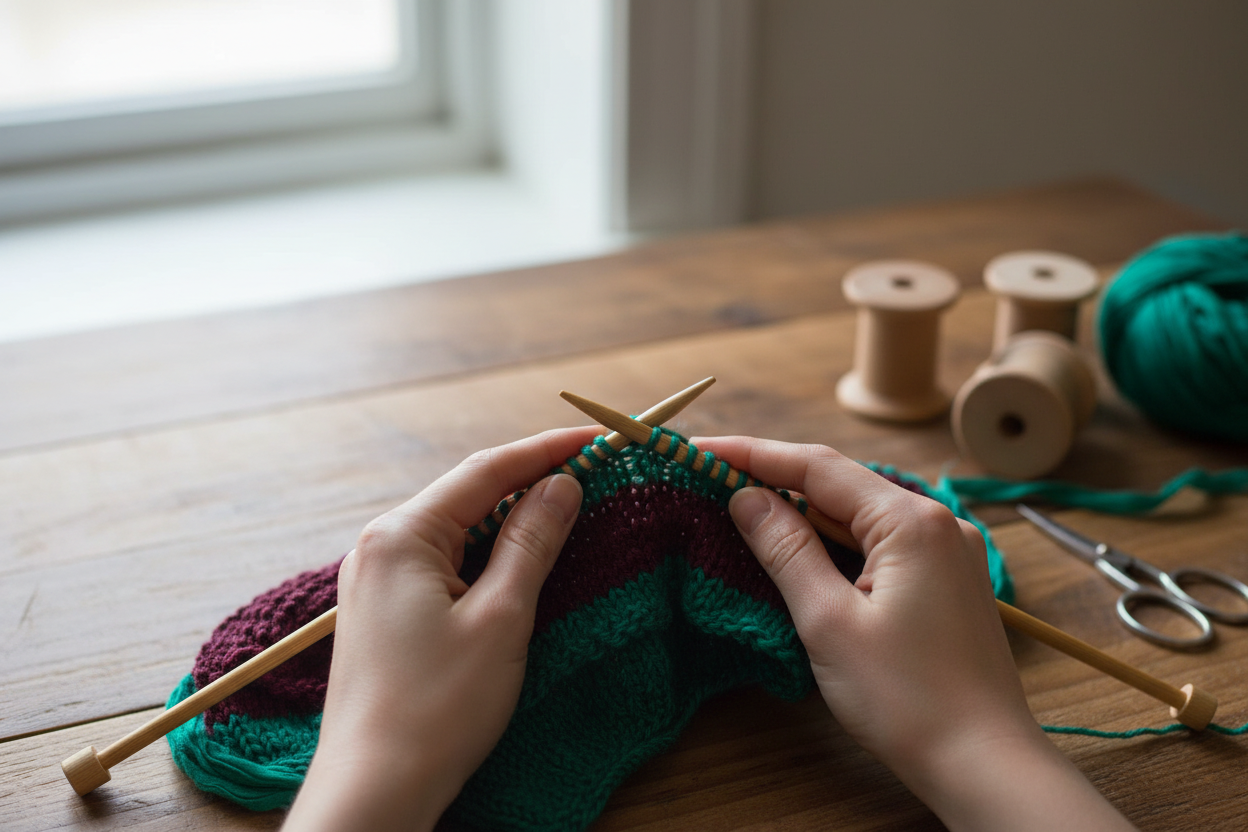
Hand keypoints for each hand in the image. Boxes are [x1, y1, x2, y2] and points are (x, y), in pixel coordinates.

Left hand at [283, 428, 594, 831]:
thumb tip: (562, 484)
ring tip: (571, 515)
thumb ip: (531, 542)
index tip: (598, 438)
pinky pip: (445, 564)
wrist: (374, 790)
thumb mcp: (501, 617)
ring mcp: (377, 581)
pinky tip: (523, 565)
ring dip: (512, 522)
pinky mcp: (384, 613)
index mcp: (402, 536)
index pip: (486, 471)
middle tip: (594, 475)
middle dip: (531, 482)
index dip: (546, 450)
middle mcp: (380, 547)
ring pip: (459, 531)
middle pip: (469, 495)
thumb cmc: (437, 709)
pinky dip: (488, 557)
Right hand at [697, 436, 1135, 831]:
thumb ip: (786, 550)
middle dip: (774, 481)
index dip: (751, 454)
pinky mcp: (947, 582)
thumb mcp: (828, 622)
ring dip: (803, 515)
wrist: (985, 765)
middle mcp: (938, 523)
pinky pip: (879, 544)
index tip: (698, 451)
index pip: (817, 465)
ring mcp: (948, 552)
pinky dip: (835, 544)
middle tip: (710, 482)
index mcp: (911, 522)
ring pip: (859, 516)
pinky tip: (800, 556)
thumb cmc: (906, 700)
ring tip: (742, 515)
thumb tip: (746, 498)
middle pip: (840, 485)